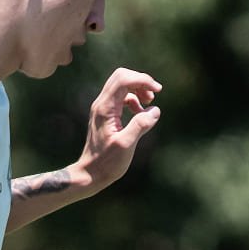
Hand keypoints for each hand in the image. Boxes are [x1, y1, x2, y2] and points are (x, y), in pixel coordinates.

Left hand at [76, 67, 161, 190]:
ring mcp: (102, 108)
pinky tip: (140, 112)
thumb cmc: (107, 163)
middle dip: (140, 81)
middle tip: (154, 95)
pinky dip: (133, 98)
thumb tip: (155, 110)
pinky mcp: (105, 114)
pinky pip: (120, 96)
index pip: (123, 80)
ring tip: (149, 103)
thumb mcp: (126, 145)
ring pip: (121, 84)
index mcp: (105, 108)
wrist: (90, 173)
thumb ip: (140, 125)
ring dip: (137, 89)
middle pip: (121, 76)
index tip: (158, 91)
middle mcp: (101, 104)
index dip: (142, 80)